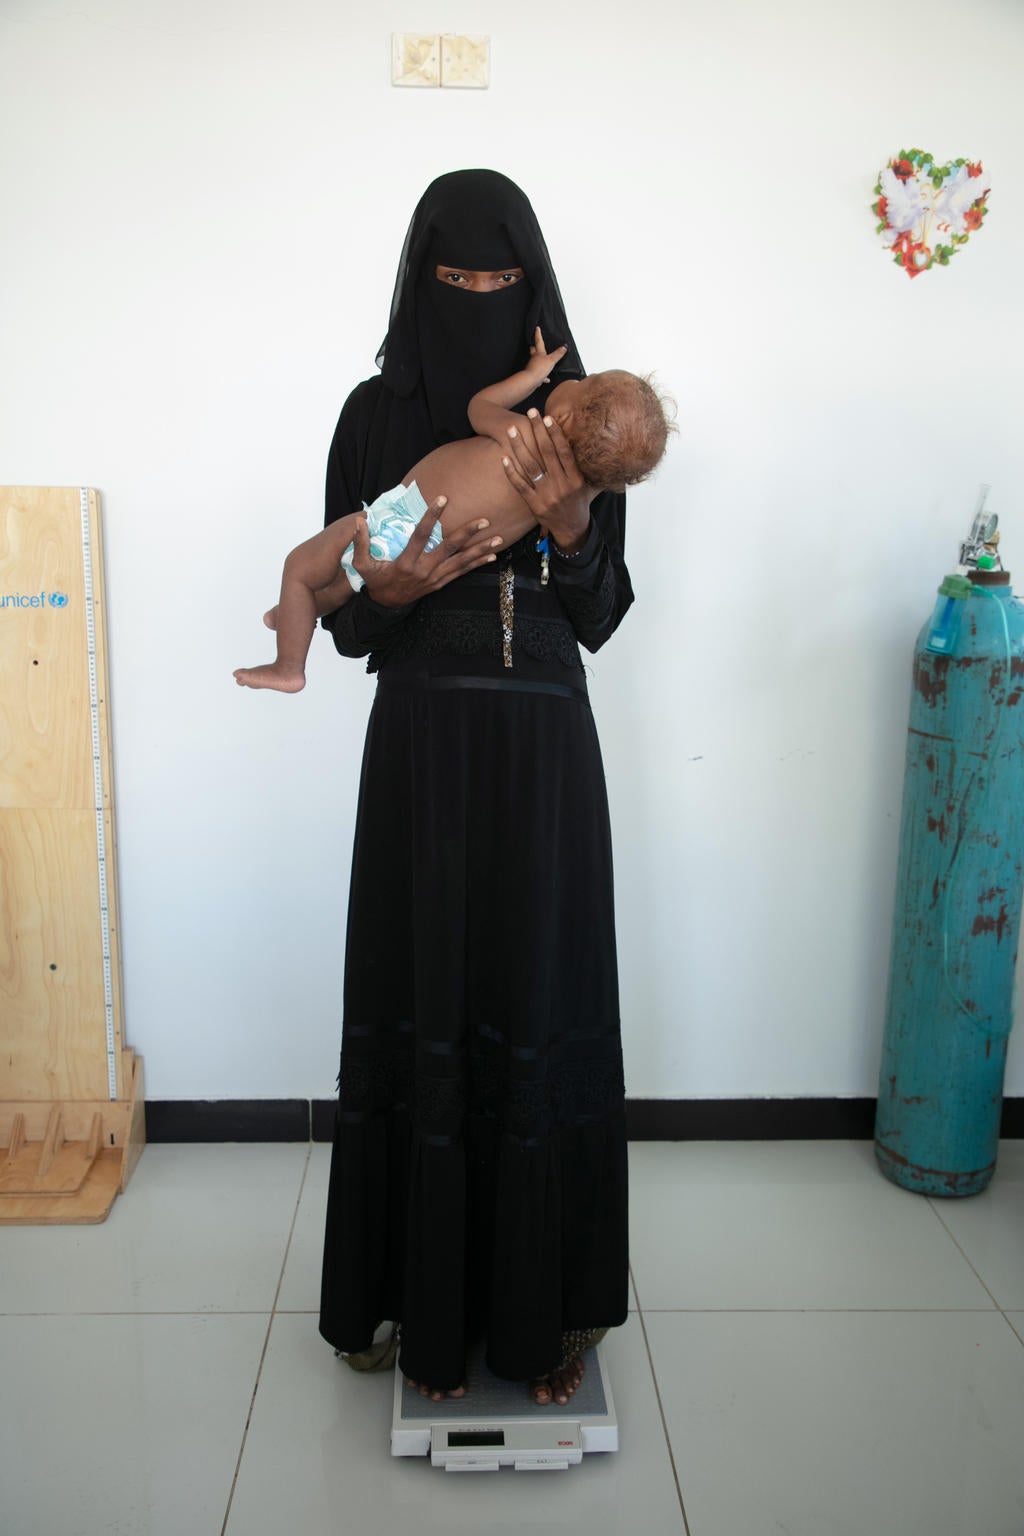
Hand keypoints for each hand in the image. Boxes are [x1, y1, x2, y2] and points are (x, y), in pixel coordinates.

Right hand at [348, 499, 501, 606]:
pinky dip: (478, 563)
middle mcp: (425, 570)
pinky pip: (462, 572)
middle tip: (485, 520)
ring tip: (499, 538)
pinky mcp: (441, 583)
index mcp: (406, 562)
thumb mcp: (362, 565)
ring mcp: (435, 578)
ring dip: (481, 549)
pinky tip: (492, 555)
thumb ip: (360, 543)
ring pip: (462, 561)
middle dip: (468, 533)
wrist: (386, 606)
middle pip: (450, 548)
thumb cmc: (375, 581)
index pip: (421, 535)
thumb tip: (359, 520)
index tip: (442, 498)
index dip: (431, 516)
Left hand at [501, 410, 593, 552]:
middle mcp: (561, 486)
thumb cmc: (580, 503)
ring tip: (512, 429)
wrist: (572, 530)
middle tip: (530, 413)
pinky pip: (520, 485)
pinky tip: (503, 457)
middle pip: (546, 453)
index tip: (548, 417)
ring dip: (519, 446)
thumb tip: (600, 445)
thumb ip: (590, 467)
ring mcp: (546, 496)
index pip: (564, 451)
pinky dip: (511, 471)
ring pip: (530, 466)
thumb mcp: (590, 485)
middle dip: (537, 431)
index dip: (555, 433)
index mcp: (576, 479)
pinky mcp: (534, 505)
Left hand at [523, 326, 567, 386]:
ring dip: (539, 361)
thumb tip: (564, 347)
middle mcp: (534, 359)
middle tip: (535, 344)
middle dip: (534, 347)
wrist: (530, 381)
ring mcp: (532, 367)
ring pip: (535, 362)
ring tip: (543, 362)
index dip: (538, 334)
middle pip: (533, 350)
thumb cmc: (539, 369)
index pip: (539, 341)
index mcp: (539, 353)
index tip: (537, 328)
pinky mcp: (533, 375)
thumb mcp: (551, 360)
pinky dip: (542, 376)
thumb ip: (558, 354)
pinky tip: (546, 379)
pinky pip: (538, 375)